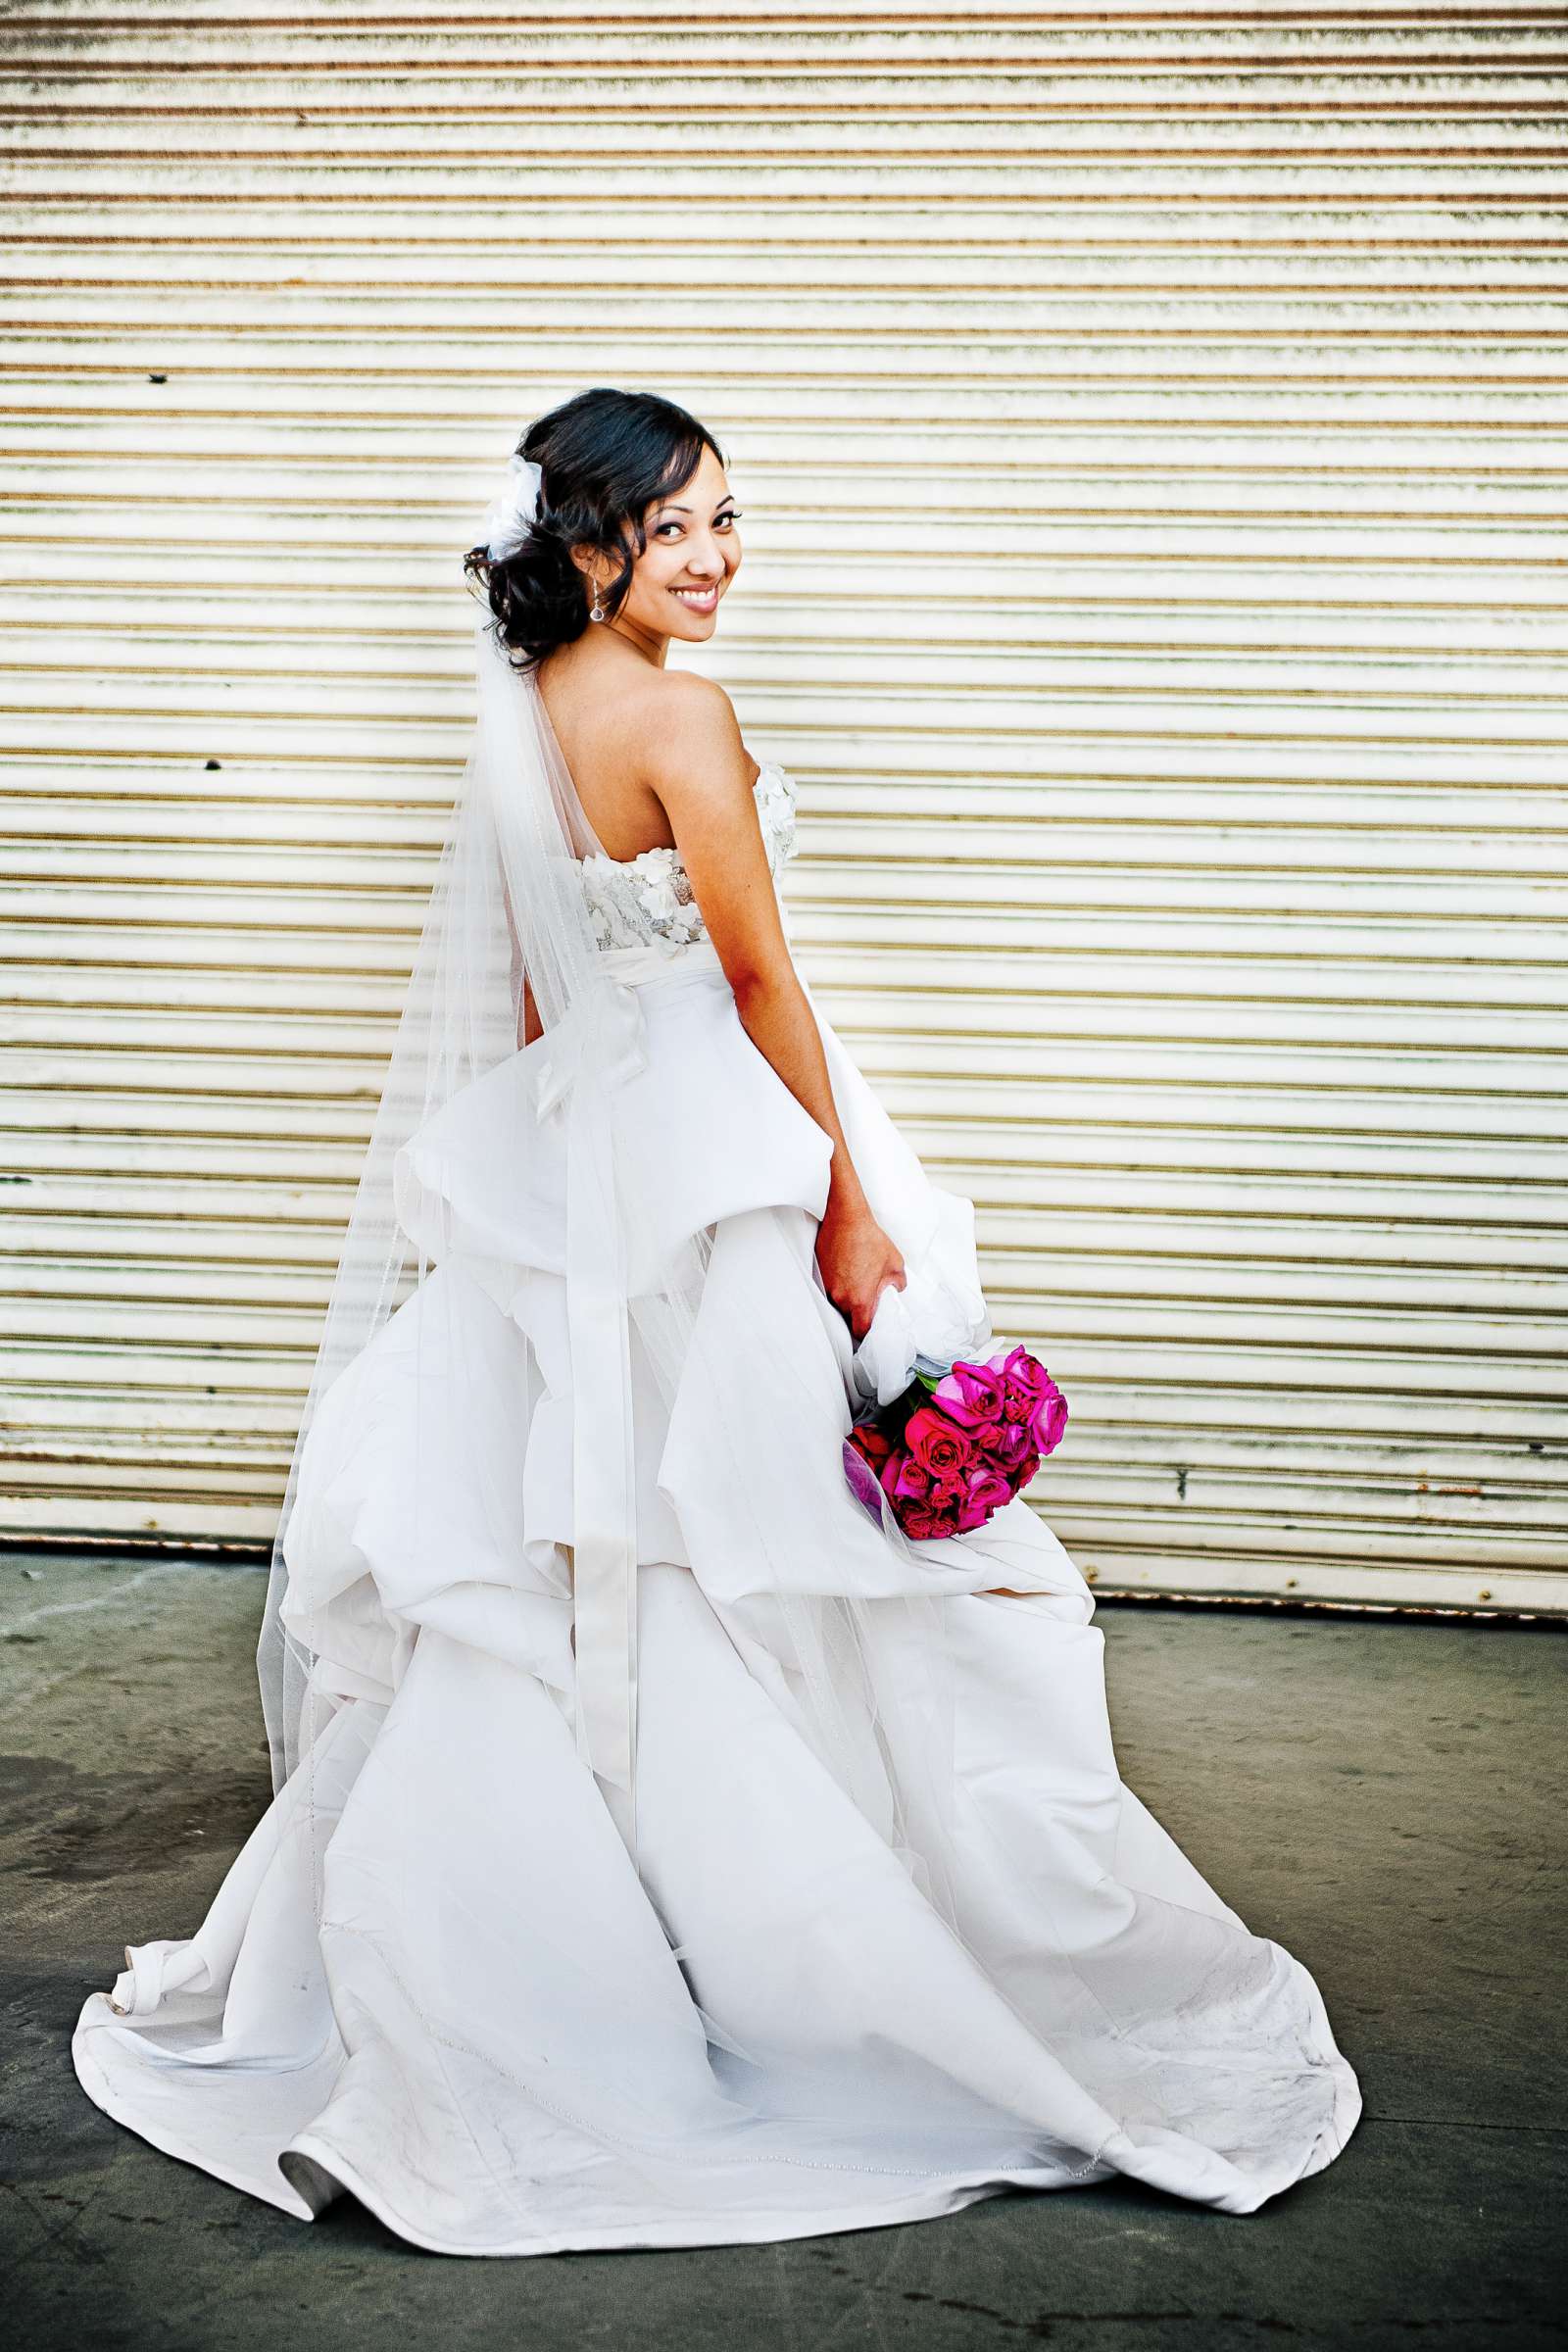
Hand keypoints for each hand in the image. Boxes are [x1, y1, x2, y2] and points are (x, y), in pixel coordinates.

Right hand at [815, 1198, 905, 1343]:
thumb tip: (896, 1290)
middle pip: (846, 1319)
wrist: (846, 1218)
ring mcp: (826, 1287)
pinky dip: (835, 1286)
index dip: (866, 1335)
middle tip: (866, 1305)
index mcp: (860, 1300)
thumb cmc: (870, 1240)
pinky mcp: (818, 1275)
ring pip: (835, 1304)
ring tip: (855, 1285)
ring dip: (844, 1300)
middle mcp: (840, 1298)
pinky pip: (827, 1289)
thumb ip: (899, 1284)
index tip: (870, 1330)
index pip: (860, 1331)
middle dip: (855, 1316)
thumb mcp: (895, 1263)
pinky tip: (844, 1274)